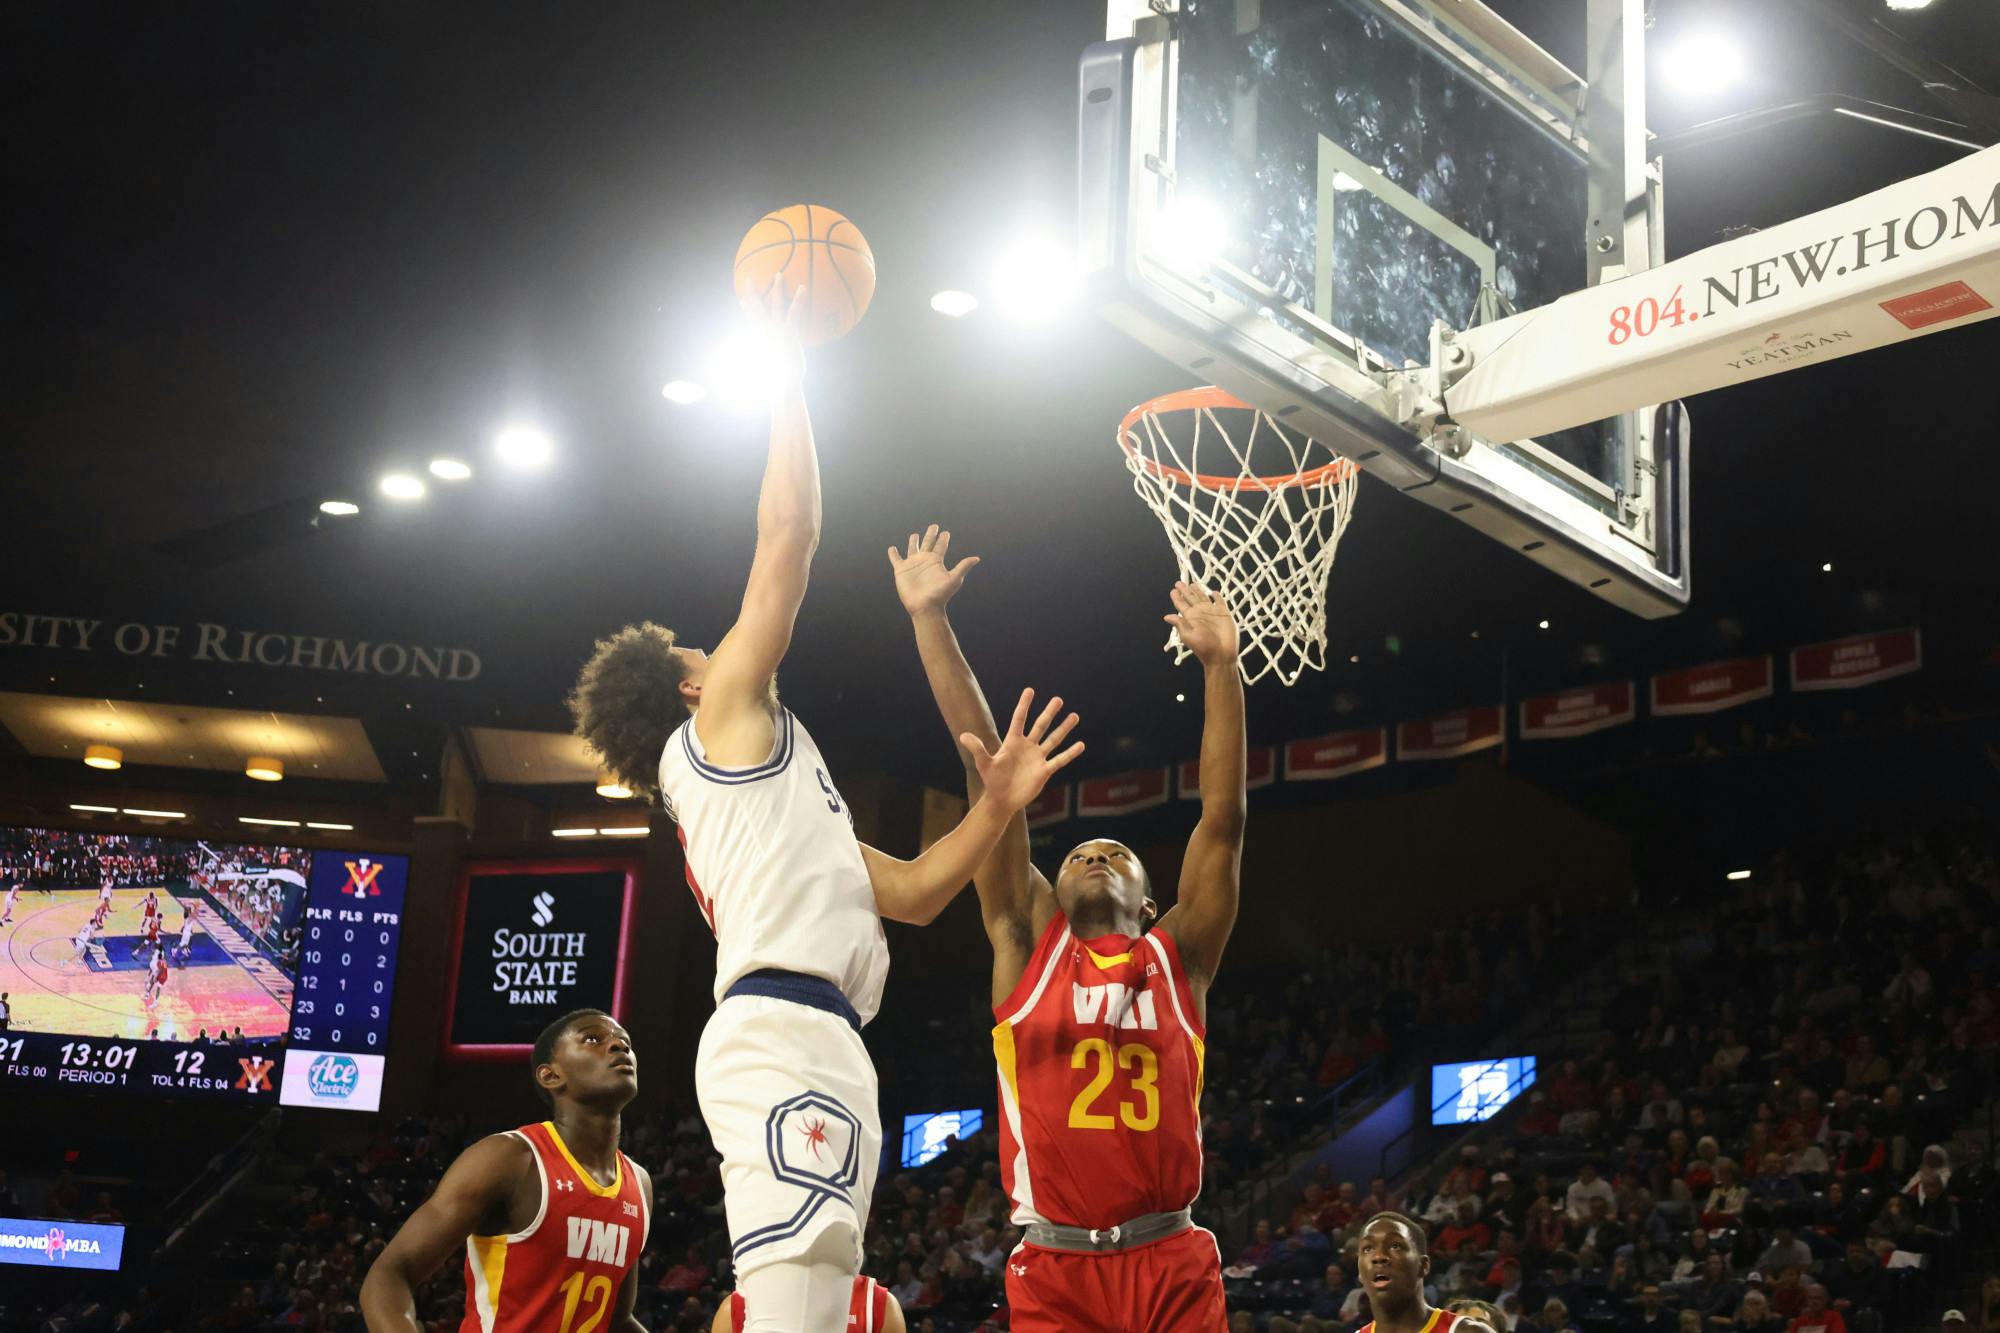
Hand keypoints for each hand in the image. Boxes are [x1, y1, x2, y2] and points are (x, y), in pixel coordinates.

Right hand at [753, 275, 808, 392]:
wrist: (784, 383)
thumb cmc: (780, 378)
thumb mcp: (774, 366)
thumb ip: (771, 358)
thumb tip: (771, 360)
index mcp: (761, 338)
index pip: (752, 321)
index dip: (747, 310)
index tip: (742, 301)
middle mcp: (766, 332)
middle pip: (756, 309)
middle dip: (751, 294)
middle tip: (748, 280)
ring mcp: (776, 331)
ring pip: (775, 305)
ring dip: (776, 289)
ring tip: (779, 274)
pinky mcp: (787, 332)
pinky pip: (793, 312)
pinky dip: (797, 300)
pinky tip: (803, 288)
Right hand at [888, 524, 980, 615]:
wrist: (925, 607)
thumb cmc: (940, 594)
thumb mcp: (954, 579)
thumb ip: (963, 567)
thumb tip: (977, 558)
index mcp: (936, 561)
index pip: (941, 546)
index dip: (943, 538)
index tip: (945, 532)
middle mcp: (925, 561)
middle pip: (928, 543)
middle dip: (931, 534)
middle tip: (934, 526)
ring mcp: (913, 564)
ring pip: (912, 549)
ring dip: (913, 541)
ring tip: (914, 535)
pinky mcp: (901, 570)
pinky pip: (896, 559)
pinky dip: (893, 554)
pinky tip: (892, 548)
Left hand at [963, 689, 1083, 812]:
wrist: (1002, 800)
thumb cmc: (992, 780)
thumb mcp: (984, 763)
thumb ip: (977, 748)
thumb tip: (963, 735)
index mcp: (1013, 742)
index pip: (1020, 719)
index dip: (1024, 705)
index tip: (1030, 690)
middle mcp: (1027, 746)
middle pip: (1041, 726)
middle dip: (1049, 713)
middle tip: (1058, 699)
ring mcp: (1037, 758)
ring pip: (1053, 739)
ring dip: (1064, 728)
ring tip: (1075, 716)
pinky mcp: (1045, 771)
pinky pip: (1059, 760)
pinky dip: (1070, 753)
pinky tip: (1080, 744)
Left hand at [1164, 581, 1238, 666]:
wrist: (1221, 655)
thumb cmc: (1204, 647)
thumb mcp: (1188, 636)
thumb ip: (1180, 624)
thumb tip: (1166, 616)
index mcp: (1190, 618)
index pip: (1181, 604)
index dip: (1177, 597)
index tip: (1173, 590)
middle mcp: (1200, 613)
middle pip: (1191, 598)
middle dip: (1185, 590)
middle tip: (1179, 583)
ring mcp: (1212, 612)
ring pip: (1203, 597)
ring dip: (1198, 590)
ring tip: (1192, 584)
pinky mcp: (1224, 613)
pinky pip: (1219, 601)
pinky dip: (1217, 596)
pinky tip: (1213, 592)